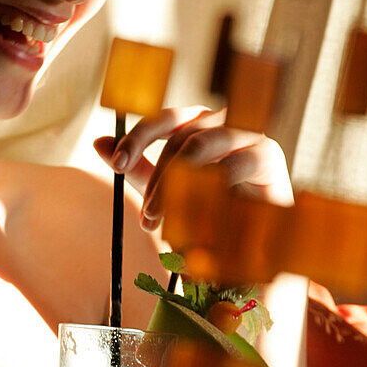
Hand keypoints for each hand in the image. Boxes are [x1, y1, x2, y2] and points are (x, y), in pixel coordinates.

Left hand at [94, 106, 293, 229]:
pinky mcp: (268, 156)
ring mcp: (248, 134)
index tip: (114, 163)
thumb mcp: (167, 190)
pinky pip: (229, 166)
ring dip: (176, 186)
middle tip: (145, 214)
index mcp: (201, 125)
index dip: (137, 137)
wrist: (258, 247)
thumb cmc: (213, 214)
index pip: (164, 119)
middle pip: (181, 131)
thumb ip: (136, 166)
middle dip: (158, 175)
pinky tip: (198, 220)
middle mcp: (225, 122)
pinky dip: (208, 193)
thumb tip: (98, 142)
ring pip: (201, 144)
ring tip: (165, 222)